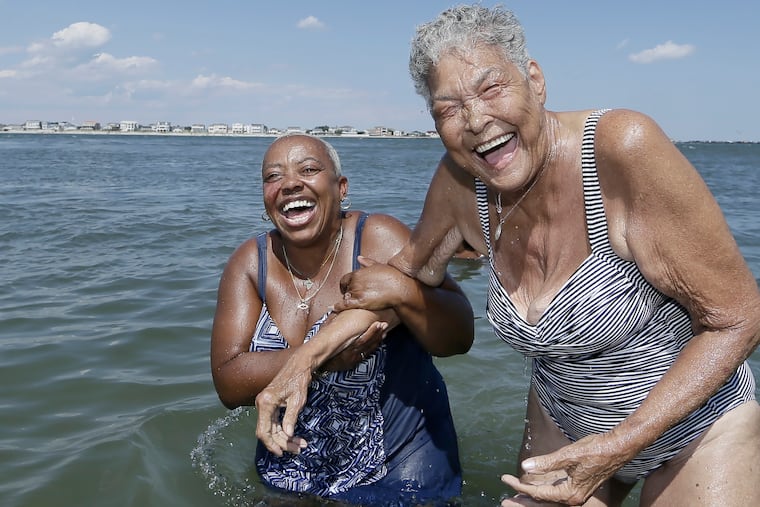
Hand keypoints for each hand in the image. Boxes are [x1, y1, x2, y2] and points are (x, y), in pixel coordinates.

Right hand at [254, 356, 310, 456]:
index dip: (271, 444)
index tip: (282, 453)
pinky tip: (295, 436)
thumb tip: (287, 435)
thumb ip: (291, 418)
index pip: (263, 431)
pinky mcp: (270, 405)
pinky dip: (284, 431)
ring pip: (272, 429)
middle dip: (283, 443)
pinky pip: (274, 422)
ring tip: (300, 444)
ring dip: (285, 438)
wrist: (299, 365)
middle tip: (299, 449)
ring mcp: (264, 405)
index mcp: (265, 403)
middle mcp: (261, 404)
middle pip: (268, 432)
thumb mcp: (297, 401)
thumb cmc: (299, 380)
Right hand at [322, 321, 386, 370]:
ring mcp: (354, 359)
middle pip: (367, 344)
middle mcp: (352, 355)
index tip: (377, 324)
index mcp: (346, 350)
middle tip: (384, 324)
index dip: (371, 332)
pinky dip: (374, 346)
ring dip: (377, 339)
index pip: (361, 341)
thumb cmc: (322, 348)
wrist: (320, 364)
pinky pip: (367, 353)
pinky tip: (380, 339)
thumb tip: (335, 309)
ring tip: (384, 330)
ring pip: (368, 349)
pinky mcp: (355, 362)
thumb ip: (331, 323)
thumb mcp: (325, 335)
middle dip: (377, 334)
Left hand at [335, 257, 406, 311]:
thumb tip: (359, 258)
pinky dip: (338, 307)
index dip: (346, 285)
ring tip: (352, 302)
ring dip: (347, 299)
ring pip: (346, 296)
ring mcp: (357, 292)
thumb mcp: (379, 266)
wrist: (399, 289)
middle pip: (346, 289)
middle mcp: (355, 281)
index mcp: (358, 272)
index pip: (345, 279)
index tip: (347, 288)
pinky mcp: (360, 302)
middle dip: (348, 292)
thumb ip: (367, 262)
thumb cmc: (392, 277)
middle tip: (353, 296)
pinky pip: (345, 304)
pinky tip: (334, 308)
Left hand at [500, 432, 630, 505]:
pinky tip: (534, 486)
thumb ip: (545, 462)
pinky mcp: (578, 487)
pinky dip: (543, 489)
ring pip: (548, 497)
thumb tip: (525, 467)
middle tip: (505, 497)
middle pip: (542, 501)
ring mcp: (576, 494)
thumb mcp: (567, 455)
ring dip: (532, 495)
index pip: (538, 493)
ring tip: (515, 494)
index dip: (520, 487)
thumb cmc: (594, 450)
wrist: (617, 449)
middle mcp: (573, 498)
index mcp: (570, 494)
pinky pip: (555, 491)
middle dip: (523, 498)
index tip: (506, 479)